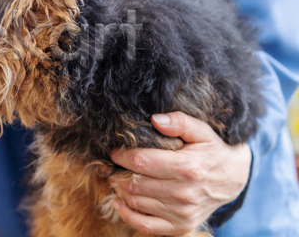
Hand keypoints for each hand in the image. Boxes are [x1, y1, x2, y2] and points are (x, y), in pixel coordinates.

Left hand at [109, 112, 251, 234]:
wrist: (233, 179)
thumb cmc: (212, 151)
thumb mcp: (201, 131)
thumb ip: (179, 122)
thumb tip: (155, 119)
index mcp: (187, 168)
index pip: (140, 162)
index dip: (121, 156)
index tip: (114, 151)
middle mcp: (184, 193)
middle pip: (134, 184)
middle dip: (117, 173)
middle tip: (112, 166)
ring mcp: (182, 213)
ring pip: (135, 203)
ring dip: (120, 191)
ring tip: (117, 179)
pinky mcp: (181, 226)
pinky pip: (145, 226)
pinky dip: (127, 215)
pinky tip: (119, 202)